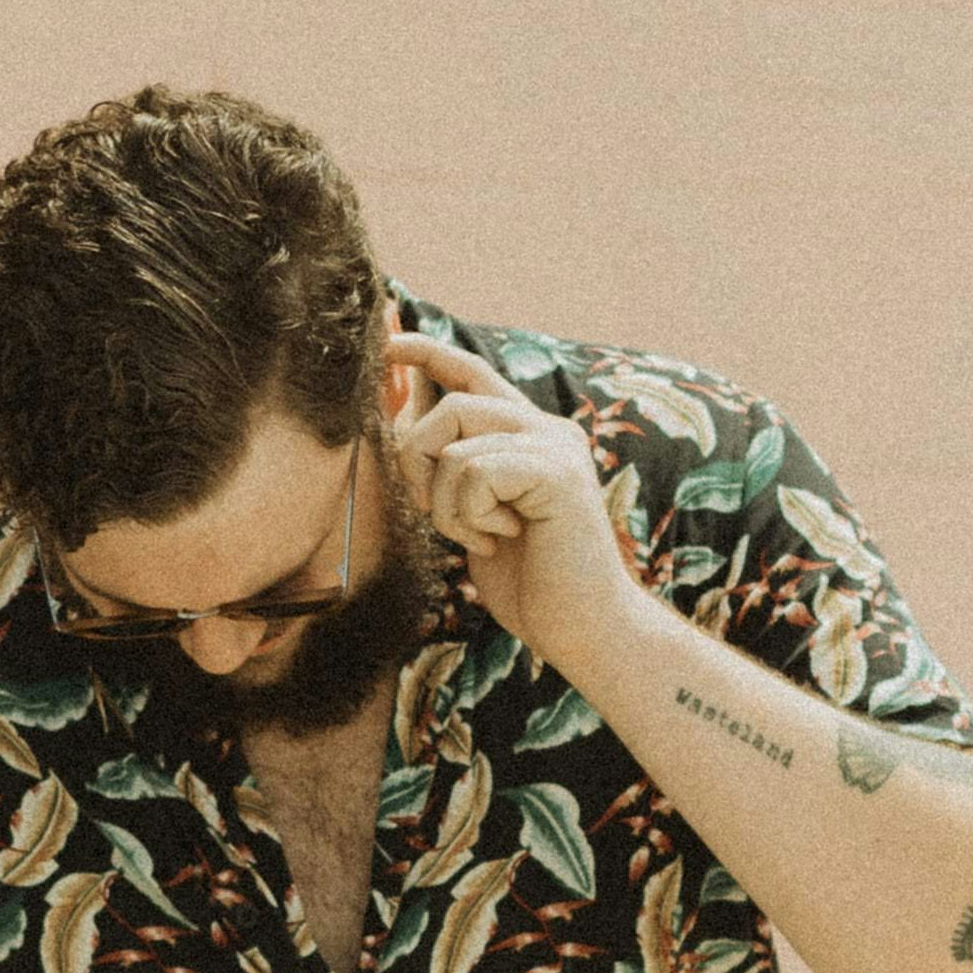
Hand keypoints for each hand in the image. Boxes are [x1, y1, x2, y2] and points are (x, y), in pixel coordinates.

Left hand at [387, 327, 641, 680]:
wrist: (583, 628)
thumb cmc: (530, 582)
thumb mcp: (475, 515)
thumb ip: (454, 467)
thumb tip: (407, 415)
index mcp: (531, 435)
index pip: (472, 373)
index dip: (428, 352)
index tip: (389, 343)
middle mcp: (547, 429)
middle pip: (451, 401)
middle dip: (417, 456)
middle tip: (433, 510)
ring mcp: (555, 446)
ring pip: (455, 437)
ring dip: (444, 499)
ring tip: (477, 535)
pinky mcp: (555, 470)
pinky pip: (472, 469)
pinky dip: (466, 514)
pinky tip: (498, 540)